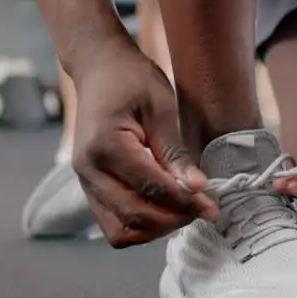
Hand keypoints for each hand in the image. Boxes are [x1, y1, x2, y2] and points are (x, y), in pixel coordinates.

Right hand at [71, 39, 216, 246]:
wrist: (99, 68)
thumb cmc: (130, 79)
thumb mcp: (161, 107)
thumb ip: (176, 153)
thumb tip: (197, 188)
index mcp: (106, 145)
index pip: (150, 187)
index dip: (185, 202)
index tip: (212, 206)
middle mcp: (88, 169)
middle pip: (134, 215)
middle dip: (172, 219)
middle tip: (202, 209)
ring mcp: (84, 181)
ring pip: (120, 230)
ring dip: (155, 228)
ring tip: (183, 210)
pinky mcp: (89, 187)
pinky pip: (113, 222)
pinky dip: (140, 224)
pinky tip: (164, 209)